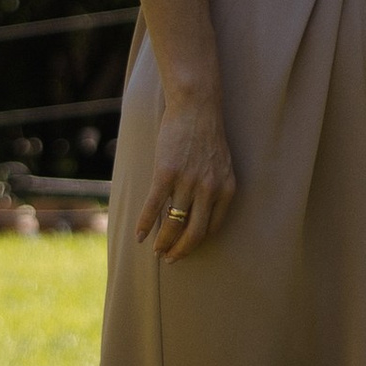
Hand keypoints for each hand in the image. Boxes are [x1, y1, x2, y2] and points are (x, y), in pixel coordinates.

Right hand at [136, 82, 235, 261]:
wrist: (196, 106)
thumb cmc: (206, 135)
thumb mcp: (221, 165)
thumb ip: (214, 188)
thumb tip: (198, 213)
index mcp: (226, 189)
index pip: (212, 228)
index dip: (197, 243)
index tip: (186, 249)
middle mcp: (209, 189)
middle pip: (194, 232)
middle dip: (181, 250)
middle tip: (170, 258)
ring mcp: (188, 181)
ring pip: (173, 224)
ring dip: (163, 242)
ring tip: (156, 250)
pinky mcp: (166, 173)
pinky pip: (154, 206)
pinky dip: (145, 224)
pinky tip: (139, 236)